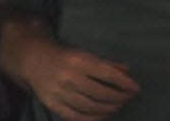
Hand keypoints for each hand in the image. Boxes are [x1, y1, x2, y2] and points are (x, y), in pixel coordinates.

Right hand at [23, 41, 139, 120]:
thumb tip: (128, 71)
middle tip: (128, 98)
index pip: (107, 74)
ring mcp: (60, 92)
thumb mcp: (84, 54)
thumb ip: (106, 63)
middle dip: (118, 97)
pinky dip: (93, 119)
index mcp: (79, 61)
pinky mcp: (54, 104)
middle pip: (100, 92)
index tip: (136, 88)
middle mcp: (70, 77)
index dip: (124, 82)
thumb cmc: (64, 57)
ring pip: (90, 106)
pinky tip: (103, 115)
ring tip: (117, 106)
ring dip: (108, 108)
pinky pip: (77, 117)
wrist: (34, 60)